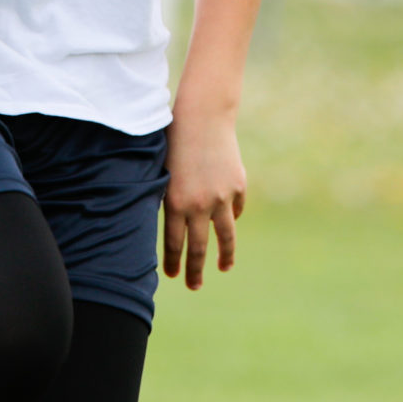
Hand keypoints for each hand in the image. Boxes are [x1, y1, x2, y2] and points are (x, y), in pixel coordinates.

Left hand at [162, 108, 245, 289]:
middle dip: (195, 271)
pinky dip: (231, 217)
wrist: (203, 116)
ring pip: (225, 237)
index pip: (174, 243)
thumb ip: (170, 200)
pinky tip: (228, 224)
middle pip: (198, 248)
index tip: (173, 275)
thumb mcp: (164, 173)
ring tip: (223, 268)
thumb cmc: (174, 139)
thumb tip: (175, 227)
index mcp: (175, 202)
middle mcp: (199, 205)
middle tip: (194, 286)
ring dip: (224, 256)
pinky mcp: (238, 186)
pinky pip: (235, 209)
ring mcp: (222, 197)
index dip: (173, 262)